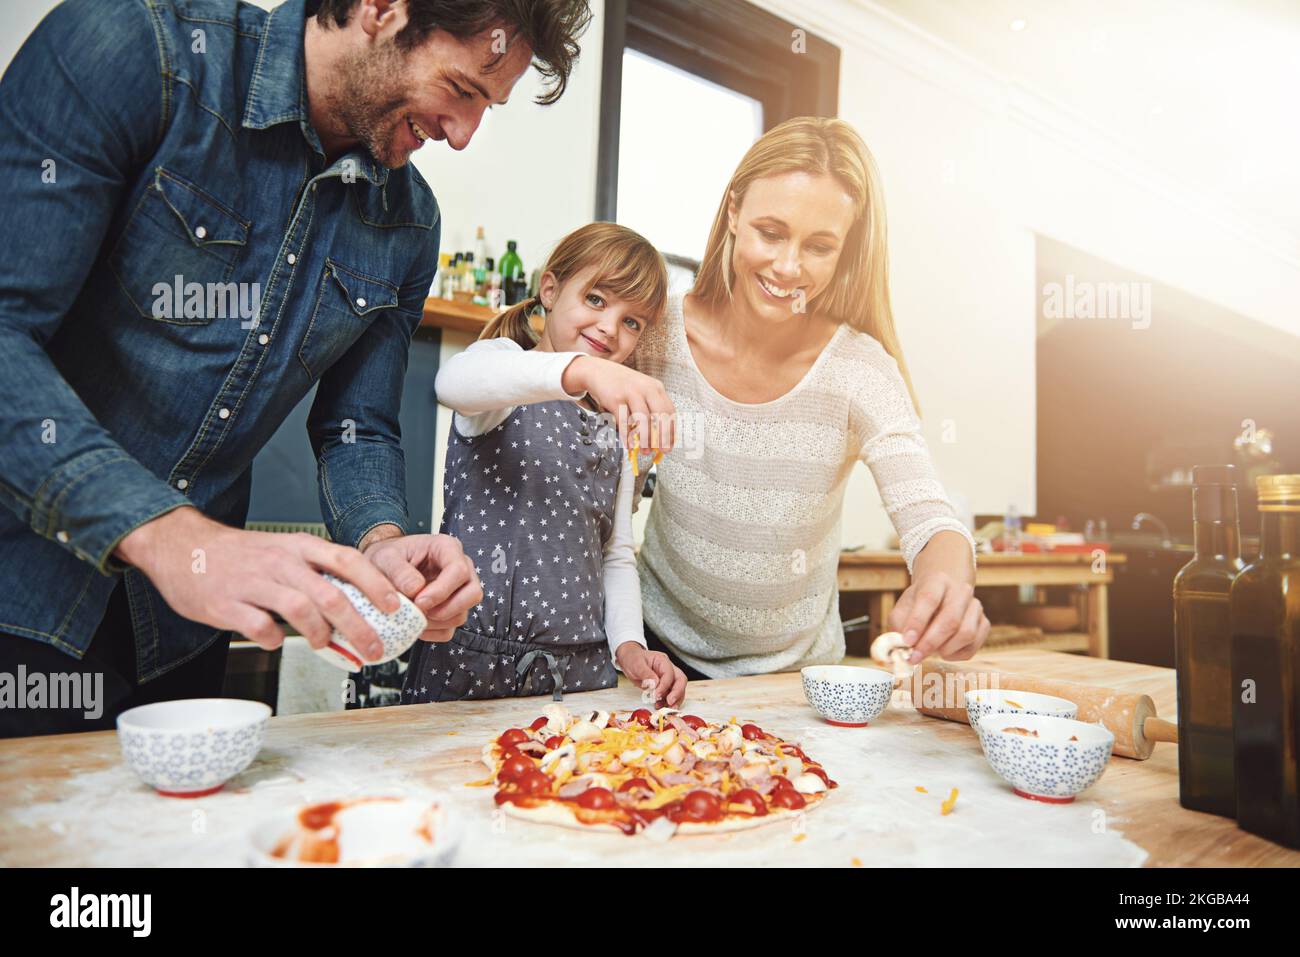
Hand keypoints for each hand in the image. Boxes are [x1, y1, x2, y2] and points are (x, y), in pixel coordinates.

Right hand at [116, 507, 400, 659]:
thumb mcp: (283, 549)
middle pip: (332, 595)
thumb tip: (355, 602)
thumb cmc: (240, 554)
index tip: (395, 606)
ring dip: (320, 634)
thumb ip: (314, 572)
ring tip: (325, 645)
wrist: (181, 546)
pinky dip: (273, 640)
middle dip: (359, 626)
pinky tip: (276, 642)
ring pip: (301, 609)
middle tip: (374, 647)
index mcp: (299, 546)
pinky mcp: (226, 604)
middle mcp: (280, 562)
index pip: (348, 560)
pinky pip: (259, 626)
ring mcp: (253, 582)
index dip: (376, 584)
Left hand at [361, 532, 481, 641]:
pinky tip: (414, 624)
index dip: (442, 590)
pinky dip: (431, 632)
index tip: (419, 601)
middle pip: (473, 594)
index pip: (459, 570)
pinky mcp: (450, 612)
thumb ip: (398, 570)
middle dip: (447, 609)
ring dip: (436, 622)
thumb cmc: (387, 558)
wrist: (381, 569)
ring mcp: (459, 592)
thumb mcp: (385, 557)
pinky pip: (449, 630)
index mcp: (447, 549)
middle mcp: (461, 569)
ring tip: (412, 616)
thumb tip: (415, 589)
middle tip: (421, 611)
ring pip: (462, 615)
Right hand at [562, 355, 675, 453]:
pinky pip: (624, 421)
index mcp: (656, 387)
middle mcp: (646, 388)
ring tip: (645, 451)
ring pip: (643, 420)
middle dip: (663, 436)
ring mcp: (630, 393)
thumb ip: (651, 407)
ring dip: (645, 439)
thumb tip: (659, 434)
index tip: (670, 444)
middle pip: (660, 415)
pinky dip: (627, 436)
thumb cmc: (621, 384)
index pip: (670, 411)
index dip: (671, 430)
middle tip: (662, 450)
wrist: (598, 371)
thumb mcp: (642, 390)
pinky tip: (629, 444)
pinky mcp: (616, 399)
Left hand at [615, 643, 686, 707]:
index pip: (669, 674)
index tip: (657, 695)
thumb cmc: (633, 659)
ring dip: (674, 700)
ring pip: (678, 689)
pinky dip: (666, 702)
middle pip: (680, 681)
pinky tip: (659, 706)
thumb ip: (646, 674)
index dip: (665, 686)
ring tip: (666, 708)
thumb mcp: (636, 664)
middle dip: (677, 693)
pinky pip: (669, 695)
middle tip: (670, 703)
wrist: (629, 660)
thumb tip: (655, 684)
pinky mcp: (664, 687)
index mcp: (662, 661)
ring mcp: (667, 678)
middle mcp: (668, 669)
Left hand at [888, 531, 987, 662]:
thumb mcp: (903, 609)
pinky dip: (956, 654)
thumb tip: (901, 647)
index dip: (917, 622)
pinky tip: (944, 651)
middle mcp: (960, 591)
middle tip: (915, 657)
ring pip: (966, 634)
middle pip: (951, 619)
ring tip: (930, 650)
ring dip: (945, 649)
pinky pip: (973, 646)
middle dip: (931, 642)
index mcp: (937, 581)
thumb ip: (898, 626)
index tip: (907, 641)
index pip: (929, 599)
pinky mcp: (984, 623)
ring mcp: (975, 607)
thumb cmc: (918, 605)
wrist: (941, 596)